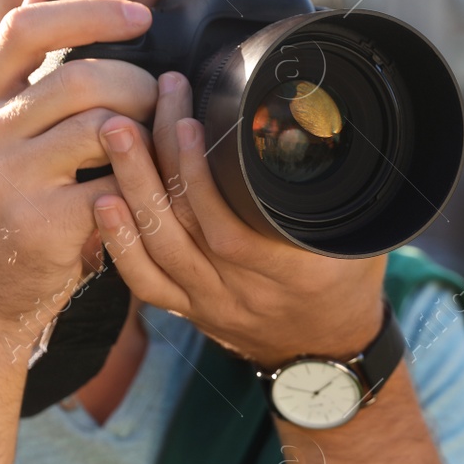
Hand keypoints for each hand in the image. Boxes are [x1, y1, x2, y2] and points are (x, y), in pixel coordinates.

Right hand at [0, 0, 157, 339]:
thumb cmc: (5, 202)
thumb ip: (25, 59)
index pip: (27, 30)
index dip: (90, 14)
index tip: (143, 16)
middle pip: (81, 79)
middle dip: (139, 85)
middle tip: (163, 103)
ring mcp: (7, 179)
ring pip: (103, 128)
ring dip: (147, 133)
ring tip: (157, 146)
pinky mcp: (39, 224)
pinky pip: (113, 186)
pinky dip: (140, 185)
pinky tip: (144, 191)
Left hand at [91, 71, 385, 367]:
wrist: (328, 352)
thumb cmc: (348, 285)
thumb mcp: (360, 237)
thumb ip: (339, 191)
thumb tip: (322, 125)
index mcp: (290, 272)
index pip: (232, 222)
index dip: (204, 174)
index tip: (192, 121)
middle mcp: (243, 291)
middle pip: (186, 223)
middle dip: (155, 161)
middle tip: (134, 110)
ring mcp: (210, 303)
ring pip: (158, 246)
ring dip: (131, 187)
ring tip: (115, 135)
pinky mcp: (189, 309)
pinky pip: (145, 283)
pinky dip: (120, 243)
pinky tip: (103, 201)